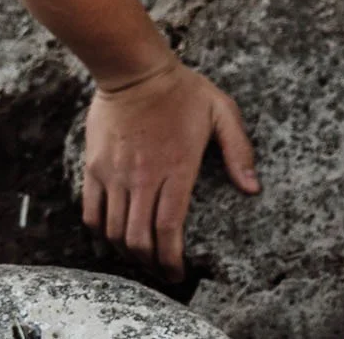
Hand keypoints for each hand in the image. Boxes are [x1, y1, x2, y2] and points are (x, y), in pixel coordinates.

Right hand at [81, 57, 260, 282]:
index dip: (171, 259)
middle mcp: (144, 176)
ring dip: (126, 253)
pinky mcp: (95, 167)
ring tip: (140, 258)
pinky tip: (111, 239)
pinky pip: (91, 212)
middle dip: (150, 265)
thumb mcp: (222, 112)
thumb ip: (239, 151)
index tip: (178, 273)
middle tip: (160, 272)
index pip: (169, 229)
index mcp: (177, 167)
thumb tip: (253, 189)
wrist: (134, 69)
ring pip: (114, 232)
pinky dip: (100, 234)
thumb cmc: (183, 90)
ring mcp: (116, 173)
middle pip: (139, 239)